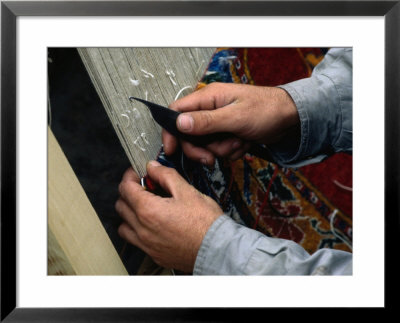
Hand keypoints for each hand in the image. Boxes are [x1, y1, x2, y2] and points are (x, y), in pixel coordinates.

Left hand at [116, 161, 222, 272]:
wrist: (217, 250)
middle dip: (129, 192)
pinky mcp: (154, 255)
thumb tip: (153, 167)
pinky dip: (137, 230)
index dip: (130, 176)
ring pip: (123, 226)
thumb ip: (166, 175)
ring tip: (145, 207)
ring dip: (129, 213)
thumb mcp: (187, 191)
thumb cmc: (205, 223)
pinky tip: (152, 224)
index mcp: (148, 210)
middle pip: (121, 205)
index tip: (138, 172)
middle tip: (144, 187)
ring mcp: (147, 244)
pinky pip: (135, 241)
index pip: (125, 188)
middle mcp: (143, 229)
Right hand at [162, 82, 299, 165]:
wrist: (291, 119)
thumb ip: (206, 121)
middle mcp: (210, 109)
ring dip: (222, 149)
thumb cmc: (267, 110)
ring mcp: (219, 122)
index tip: (172, 150)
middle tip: (211, 158)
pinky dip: (231, 151)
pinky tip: (244, 143)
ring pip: (206, 144)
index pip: (176, 112)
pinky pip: (219, 149)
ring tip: (239, 141)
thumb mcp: (236, 117)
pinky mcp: (227, 133)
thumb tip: (179, 122)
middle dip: (201, 149)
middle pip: (189, 134)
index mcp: (208, 97)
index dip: (171, 131)